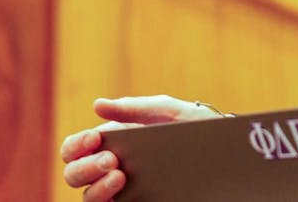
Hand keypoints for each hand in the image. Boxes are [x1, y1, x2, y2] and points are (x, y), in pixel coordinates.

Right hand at [60, 95, 222, 200]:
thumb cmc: (195, 128)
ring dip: (95, 188)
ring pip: (87, 198)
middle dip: (84, 167)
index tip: (95, 138)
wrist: (224, 154)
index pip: (75, 148)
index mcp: (112, 142)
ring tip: (120, 176)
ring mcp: (121, 191)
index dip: (76, 145)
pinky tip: (123, 191)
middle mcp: (110, 169)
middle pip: (73, 174)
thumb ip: (135, 108)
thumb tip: (96, 105)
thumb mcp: (169, 112)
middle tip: (110, 160)